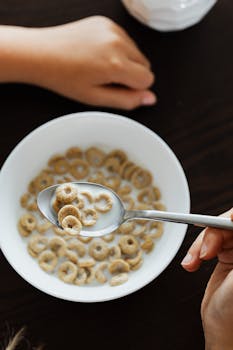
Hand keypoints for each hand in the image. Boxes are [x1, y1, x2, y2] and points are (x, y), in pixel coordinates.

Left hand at [18, 16, 154, 108]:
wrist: (41, 53)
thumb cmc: (63, 76)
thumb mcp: (95, 98)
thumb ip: (126, 100)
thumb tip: (149, 99)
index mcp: (115, 64)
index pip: (148, 79)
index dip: (135, 88)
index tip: (119, 88)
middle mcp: (117, 43)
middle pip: (145, 64)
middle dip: (131, 74)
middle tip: (106, 78)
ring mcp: (112, 29)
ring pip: (136, 52)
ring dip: (125, 61)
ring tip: (99, 66)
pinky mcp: (106, 22)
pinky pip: (124, 39)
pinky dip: (116, 48)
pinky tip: (97, 54)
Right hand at [181, 208, 232, 349]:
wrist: (225, 332)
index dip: (228, 220)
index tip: (218, 226)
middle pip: (228, 224)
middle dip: (212, 235)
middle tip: (205, 251)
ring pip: (215, 232)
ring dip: (199, 245)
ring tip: (194, 261)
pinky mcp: (226, 255)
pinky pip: (207, 243)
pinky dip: (195, 252)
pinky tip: (192, 263)